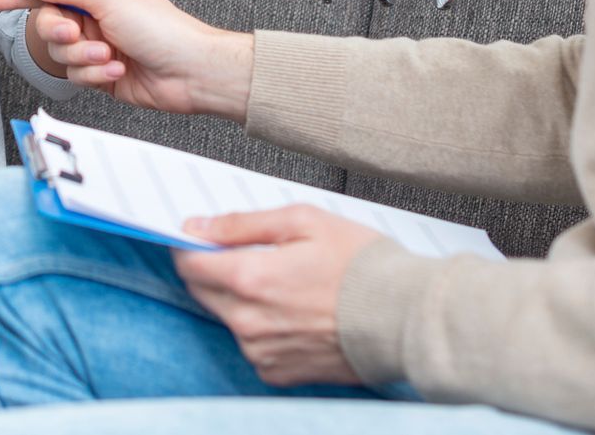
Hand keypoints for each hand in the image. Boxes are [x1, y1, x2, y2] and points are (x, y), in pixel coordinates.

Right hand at [0, 0, 252, 116]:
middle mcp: (94, 15)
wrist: (190, 70)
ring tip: (110, 54)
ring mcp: (97, 45)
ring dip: (83, 56)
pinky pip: (76, 75)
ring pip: (60, 54)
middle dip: (59, 32)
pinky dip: (94, 73)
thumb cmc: (160, 27)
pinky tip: (117, 69)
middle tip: (75, 33)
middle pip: (46, 25)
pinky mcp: (101, 73)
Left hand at [171, 206, 384, 387]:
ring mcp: (262, 351)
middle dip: (215, 268)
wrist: (406, 319)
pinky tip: (295, 311)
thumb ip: (242, 224)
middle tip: (252, 253)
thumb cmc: (363, 266)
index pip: (189, 263)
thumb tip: (199, 226)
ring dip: (240, 298)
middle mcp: (248, 321)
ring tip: (286, 283)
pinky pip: (251, 344)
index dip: (190, 245)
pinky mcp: (279, 372)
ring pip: (227, 317)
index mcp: (250, 279)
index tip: (200, 237)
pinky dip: (262, 326)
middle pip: (202, 290)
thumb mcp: (303, 222)